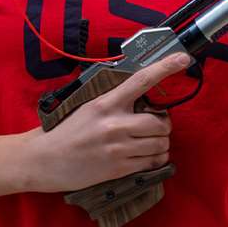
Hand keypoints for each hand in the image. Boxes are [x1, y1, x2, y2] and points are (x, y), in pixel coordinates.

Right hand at [26, 54, 190, 192]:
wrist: (45, 160)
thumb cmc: (67, 133)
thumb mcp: (89, 108)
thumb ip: (114, 102)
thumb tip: (141, 98)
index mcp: (106, 103)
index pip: (141, 80)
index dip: (165, 67)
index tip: (182, 59)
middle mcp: (114, 124)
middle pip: (160, 122)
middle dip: (164, 125)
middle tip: (155, 127)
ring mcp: (118, 148)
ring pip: (160, 143)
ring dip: (161, 144)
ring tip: (149, 143)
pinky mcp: (119, 168)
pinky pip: (152, 162)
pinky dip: (155, 159)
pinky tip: (146, 157)